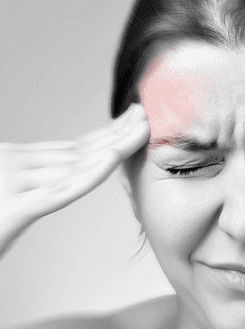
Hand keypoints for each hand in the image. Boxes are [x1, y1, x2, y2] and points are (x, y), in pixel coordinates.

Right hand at [0, 104, 149, 257]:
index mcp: (11, 162)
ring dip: (113, 146)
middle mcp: (12, 166)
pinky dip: (87, 176)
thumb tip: (52, 178)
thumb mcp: (7, 199)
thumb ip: (30, 186)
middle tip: (147, 117)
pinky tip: (111, 162)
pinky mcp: (11, 211)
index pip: (70, 147)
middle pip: (78, 149)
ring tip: (143, 129)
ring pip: (74, 164)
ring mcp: (10, 184)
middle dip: (116, 133)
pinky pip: (58, 191)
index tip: (130, 121)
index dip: (104, 134)